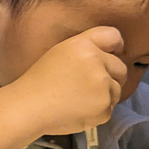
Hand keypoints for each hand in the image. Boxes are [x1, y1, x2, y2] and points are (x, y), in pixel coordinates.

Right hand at [10, 26, 127, 135]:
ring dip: (104, 96)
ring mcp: (103, 86)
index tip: (112, 54)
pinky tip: (78, 111)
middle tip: (87, 85)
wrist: (28, 107)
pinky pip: (109, 109)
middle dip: (110, 76)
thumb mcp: (60, 53)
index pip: (113, 36)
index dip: (115, 46)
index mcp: (83, 46)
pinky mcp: (104, 108)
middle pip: (120, 68)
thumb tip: (114, 53)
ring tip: (79, 100)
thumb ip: (86, 49)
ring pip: (116, 90)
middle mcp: (97, 62)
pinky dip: (97, 112)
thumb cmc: (39, 80)